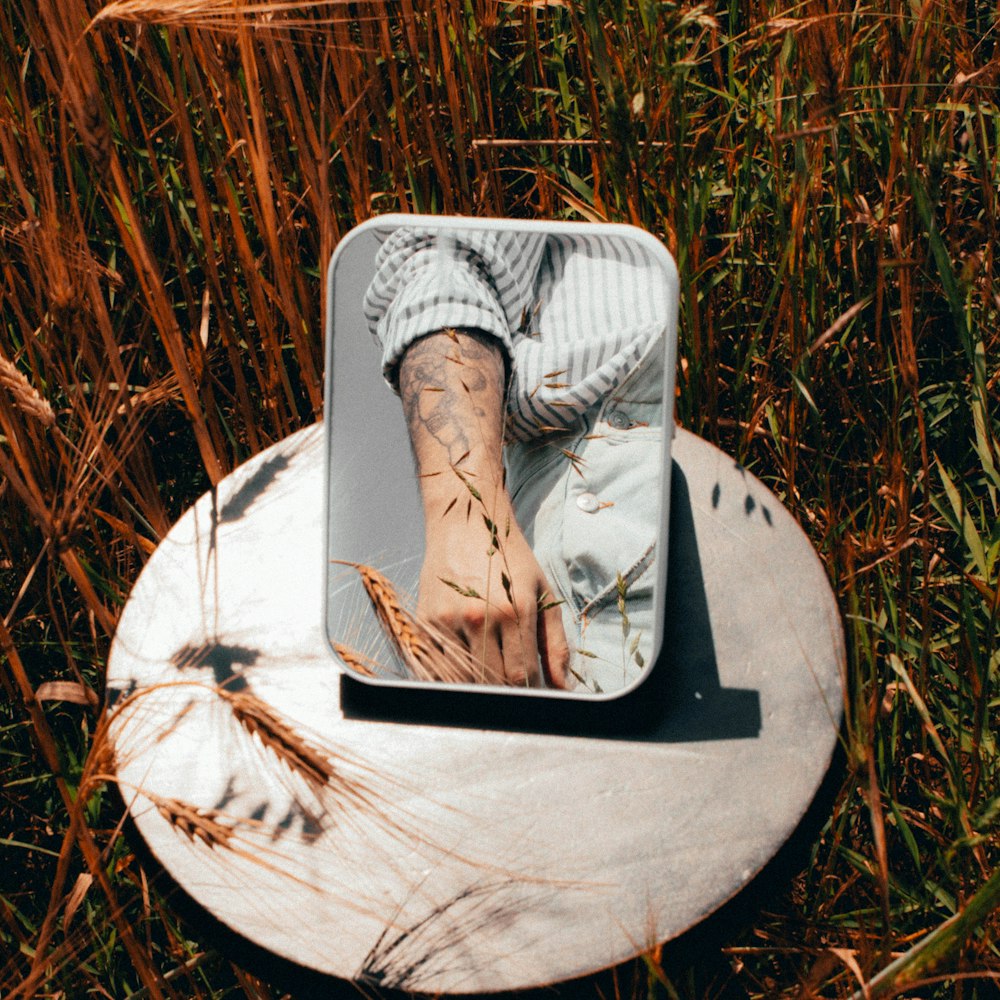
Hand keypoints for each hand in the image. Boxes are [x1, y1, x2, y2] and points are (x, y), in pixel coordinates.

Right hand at [417, 509, 568, 687]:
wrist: (466, 521)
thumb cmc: (509, 557)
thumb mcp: (541, 593)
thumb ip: (556, 643)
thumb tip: (563, 686)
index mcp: (514, 610)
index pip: (522, 676)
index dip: (530, 692)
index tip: (534, 692)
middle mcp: (478, 617)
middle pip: (492, 682)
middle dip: (506, 691)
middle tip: (513, 686)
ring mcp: (447, 620)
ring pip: (464, 680)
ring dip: (479, 686)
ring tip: (490, 674)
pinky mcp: (423, 621)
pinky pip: (436, 668)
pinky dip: (451, 676)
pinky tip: (465, 664)